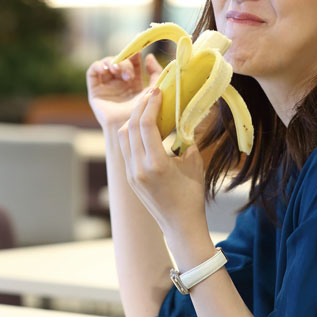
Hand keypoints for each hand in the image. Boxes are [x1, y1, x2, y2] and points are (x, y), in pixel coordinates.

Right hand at [87, 52, 162, 130]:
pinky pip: (92, 72)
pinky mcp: (95, 91)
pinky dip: (98, 65)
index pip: (133, 62)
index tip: (139, 54)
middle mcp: (120, 84)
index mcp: (134, 84)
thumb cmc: (144, 112)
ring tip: (116, 70)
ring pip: (107, 64)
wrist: (129, 128)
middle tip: (129, 74)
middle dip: (125, 62)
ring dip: (113, 62)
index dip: (135, 55)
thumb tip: (149, 56)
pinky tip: (106, 69)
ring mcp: (107, 86)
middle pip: (120, 61)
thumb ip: (156, 72)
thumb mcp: (154, 89)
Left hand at [117, 86, 207, 238]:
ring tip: (147, 108)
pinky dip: (132, 133)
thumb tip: (182, 119)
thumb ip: (186, 140)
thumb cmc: (191, 195)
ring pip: (123, 137)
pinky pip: (125, 149)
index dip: (151, 105)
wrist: (179, 225)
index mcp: (156, 165)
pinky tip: (144, 127)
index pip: (146, 126)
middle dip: (141, 107)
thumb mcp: (193, 164)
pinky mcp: (129, 177)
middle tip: (151, 93)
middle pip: (131, 128)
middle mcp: (138, 169)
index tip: (157, 91)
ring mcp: (131, 174)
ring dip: (133, 119)